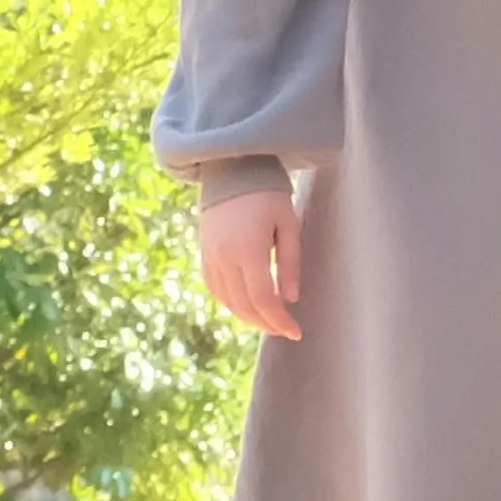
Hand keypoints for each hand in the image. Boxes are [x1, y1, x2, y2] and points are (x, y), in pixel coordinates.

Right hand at [197, 185, 302, 340]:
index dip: (279, 320)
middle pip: (245, 305)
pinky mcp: (204, 254)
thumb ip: (290, 262)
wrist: (231, 168)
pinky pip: (215, 289)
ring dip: (249, 317)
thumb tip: (290, 299)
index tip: (296, 332)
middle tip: (285, 330)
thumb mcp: (288, 223)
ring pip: (228, 301)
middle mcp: (225, 258)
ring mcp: (210, 257)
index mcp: (248, 250)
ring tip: (269, 321)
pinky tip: (246, 306)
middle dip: (266, 323)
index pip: (263, 299)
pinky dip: (231, 303)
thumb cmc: (267, 192)